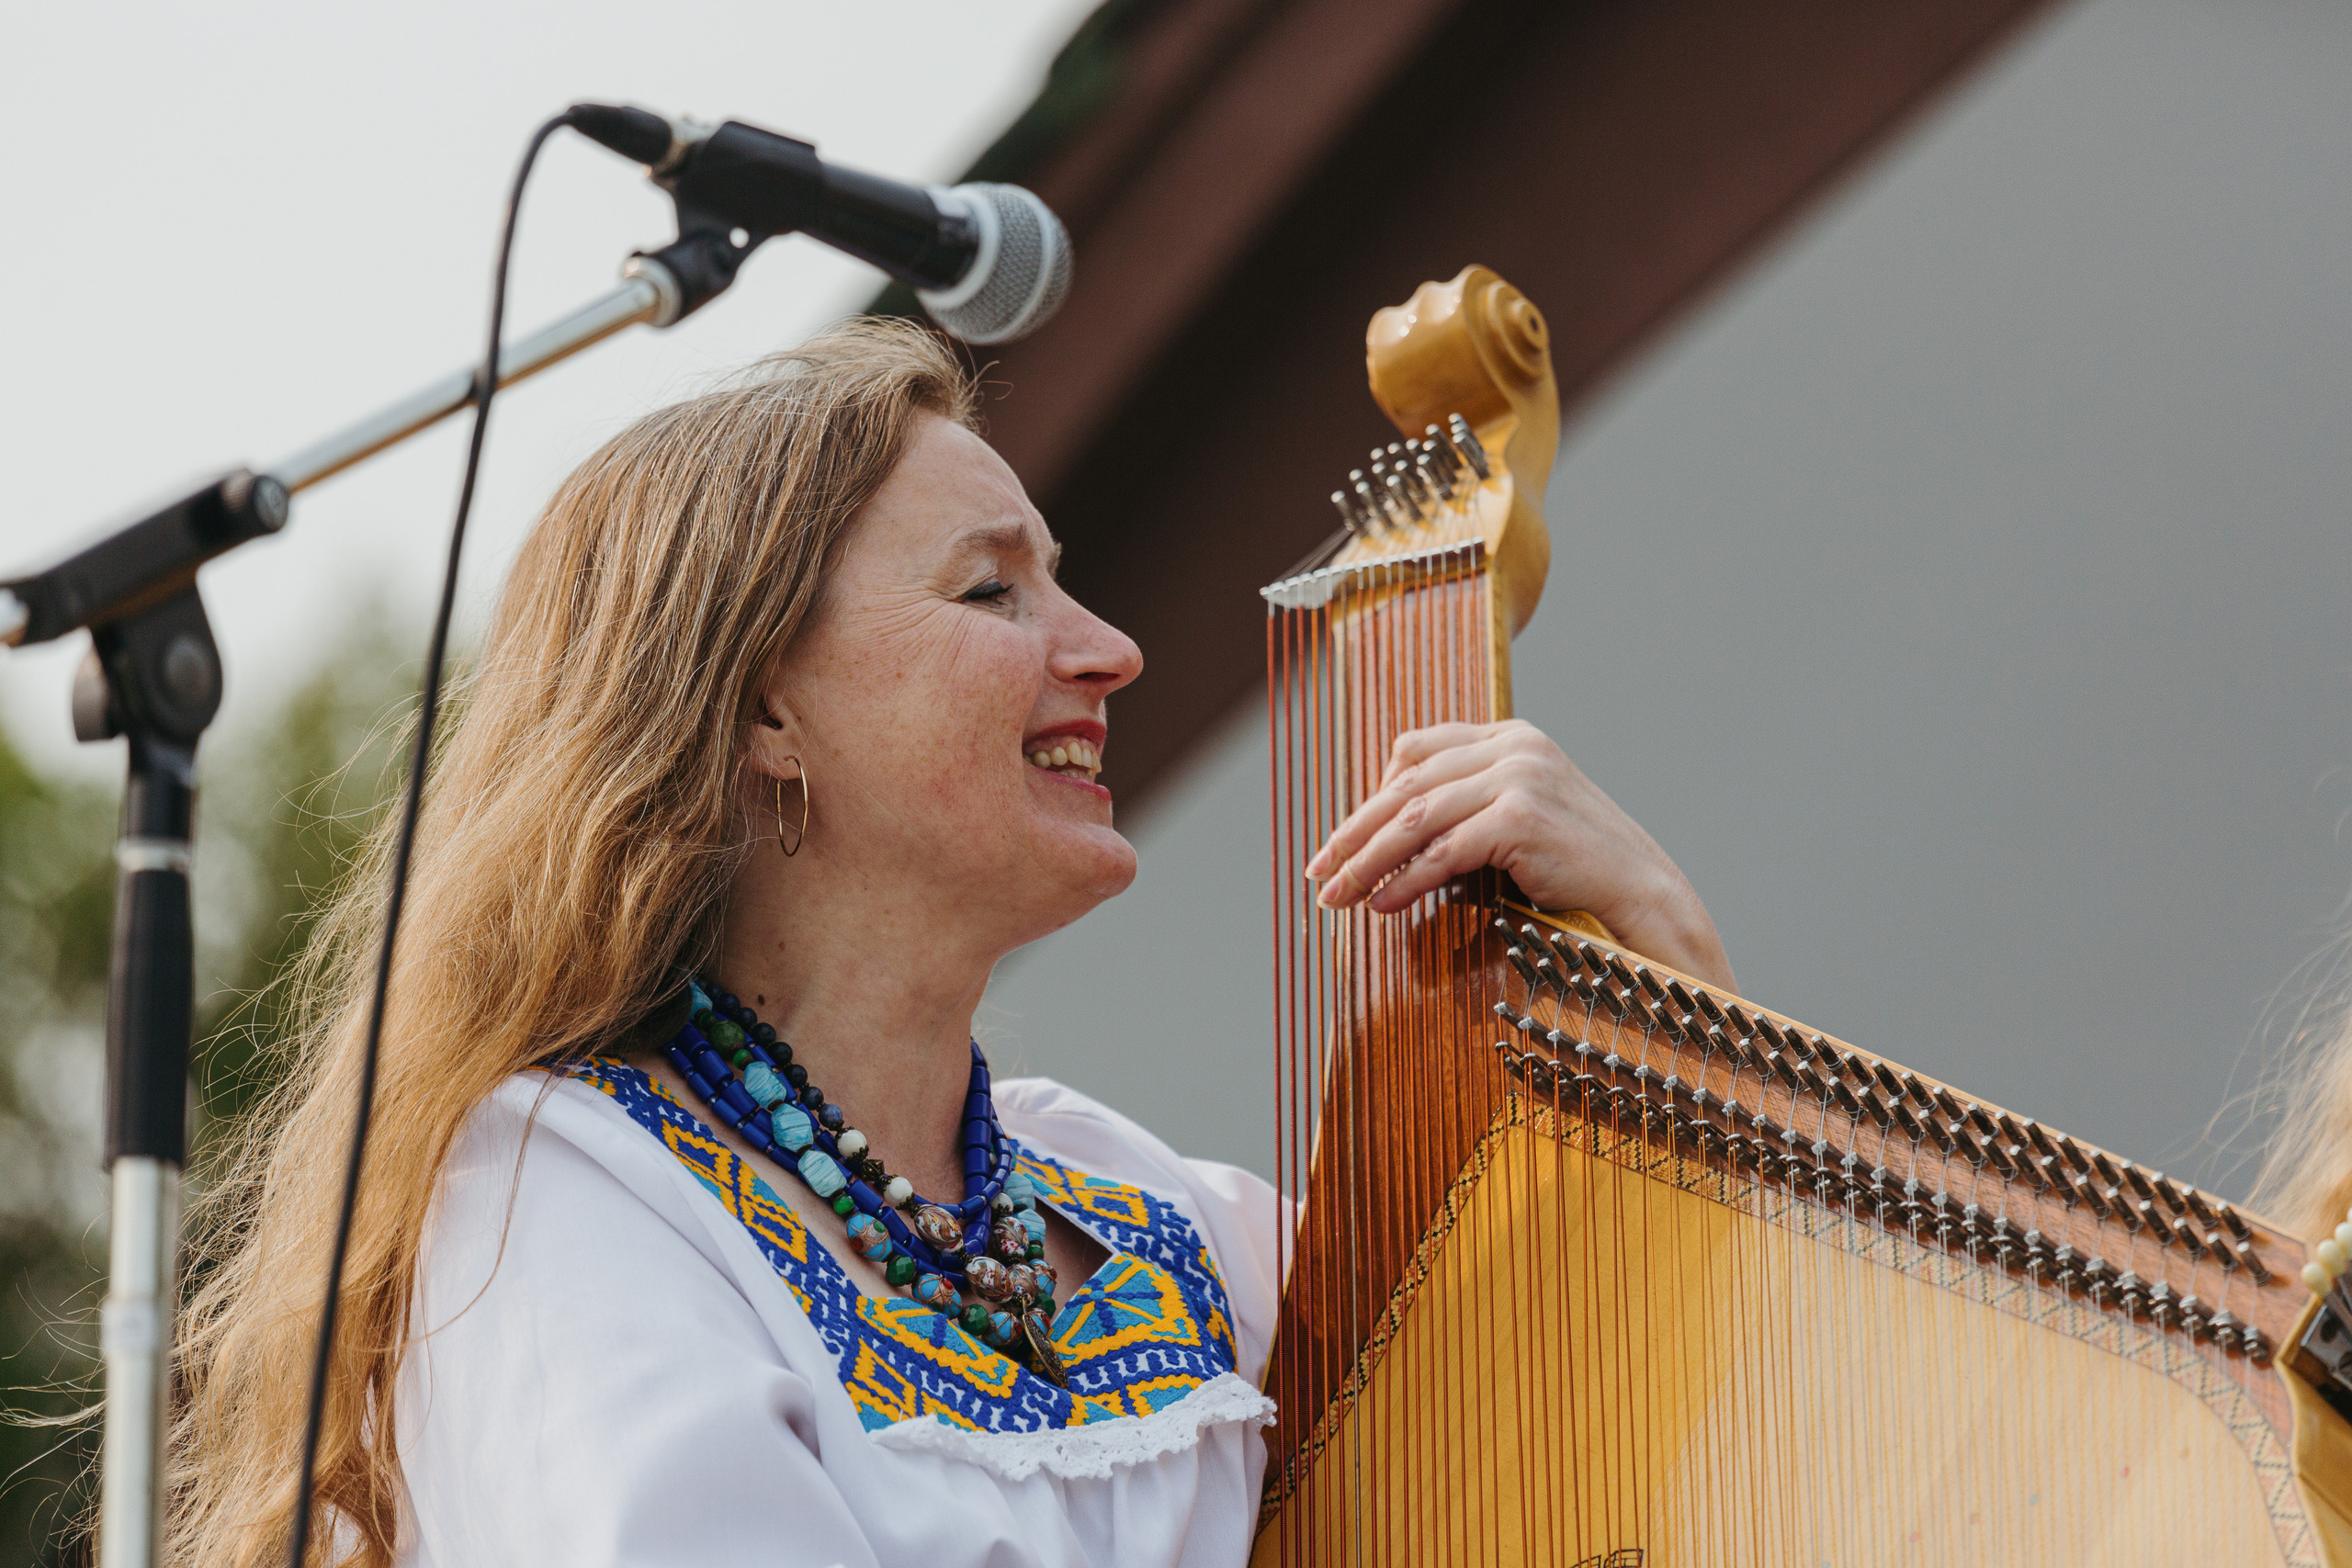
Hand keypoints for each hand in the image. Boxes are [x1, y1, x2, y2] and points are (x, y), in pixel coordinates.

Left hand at [1302, 719, 1736, 992]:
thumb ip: (1462, 814)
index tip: (1340, 843)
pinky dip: (1407, 879)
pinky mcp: (1523, 817)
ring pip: (1416, 815)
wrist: (1642, 896)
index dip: (1370, 796)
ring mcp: (1519, 776)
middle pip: (1405, 782)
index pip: (1414, 751)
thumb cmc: (1574, 870)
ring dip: (1369, 860)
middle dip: (1354, 832)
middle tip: (1319, 871)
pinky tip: (1384, 904)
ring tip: (1340, 895)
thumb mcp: (1513, 824)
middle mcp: (1512, 746)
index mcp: (1508, 737)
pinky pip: (1444, 850)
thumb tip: (1386, 844)